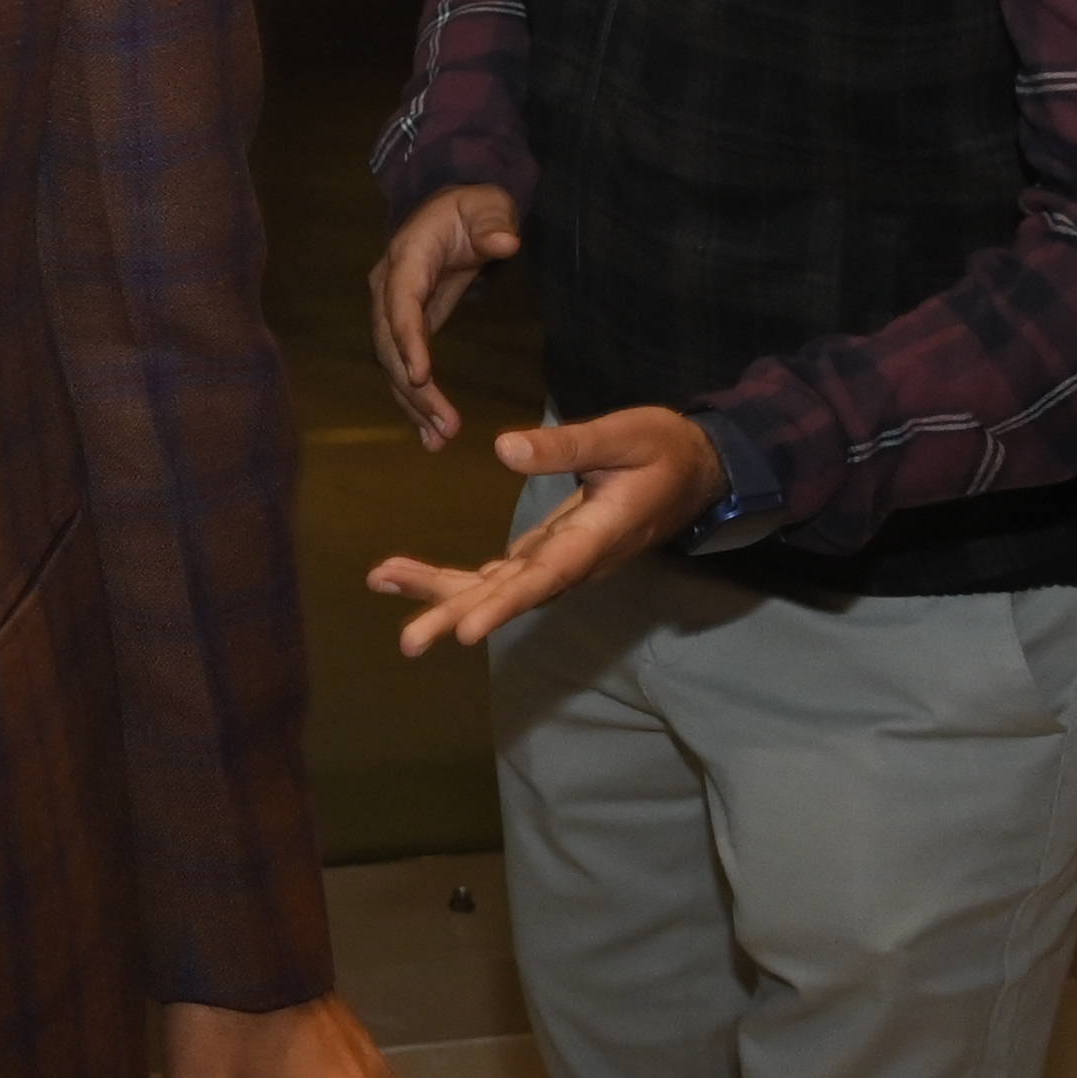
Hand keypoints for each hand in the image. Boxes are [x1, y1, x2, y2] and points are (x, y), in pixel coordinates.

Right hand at [367, 179, 521, 449]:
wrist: (453, 209)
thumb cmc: (473, 208)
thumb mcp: (489, 207)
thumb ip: (494, 224)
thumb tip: (505, 242)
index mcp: (407, 258)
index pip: (400, 302)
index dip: (407, 339)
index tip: (421, 376)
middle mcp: (388, 287)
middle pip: (390, 344)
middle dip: (413, 388)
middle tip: (446, 426)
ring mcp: (391, 309)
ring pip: (392, 362)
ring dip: (412, 403)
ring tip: (439, 440)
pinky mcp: (404, 327)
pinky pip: (402, 366)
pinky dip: (413, 399)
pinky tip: (431, 433)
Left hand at [367, 402, 721, 657]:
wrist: (694, 470)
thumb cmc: (662, 450)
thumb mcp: (623, 436)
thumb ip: (568, 446)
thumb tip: (504, 448)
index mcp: (596, 536)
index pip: (547, 576)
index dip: (506, 604)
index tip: (467, 631)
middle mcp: (574, 560)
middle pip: (512, 595)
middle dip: (460, 615)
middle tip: (410, 641)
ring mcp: (558, 561)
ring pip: (496, 588)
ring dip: (442, 593)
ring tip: (381, 582)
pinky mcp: (546, 554)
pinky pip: (495, 575)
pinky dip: (452, 578)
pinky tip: (404, 576)